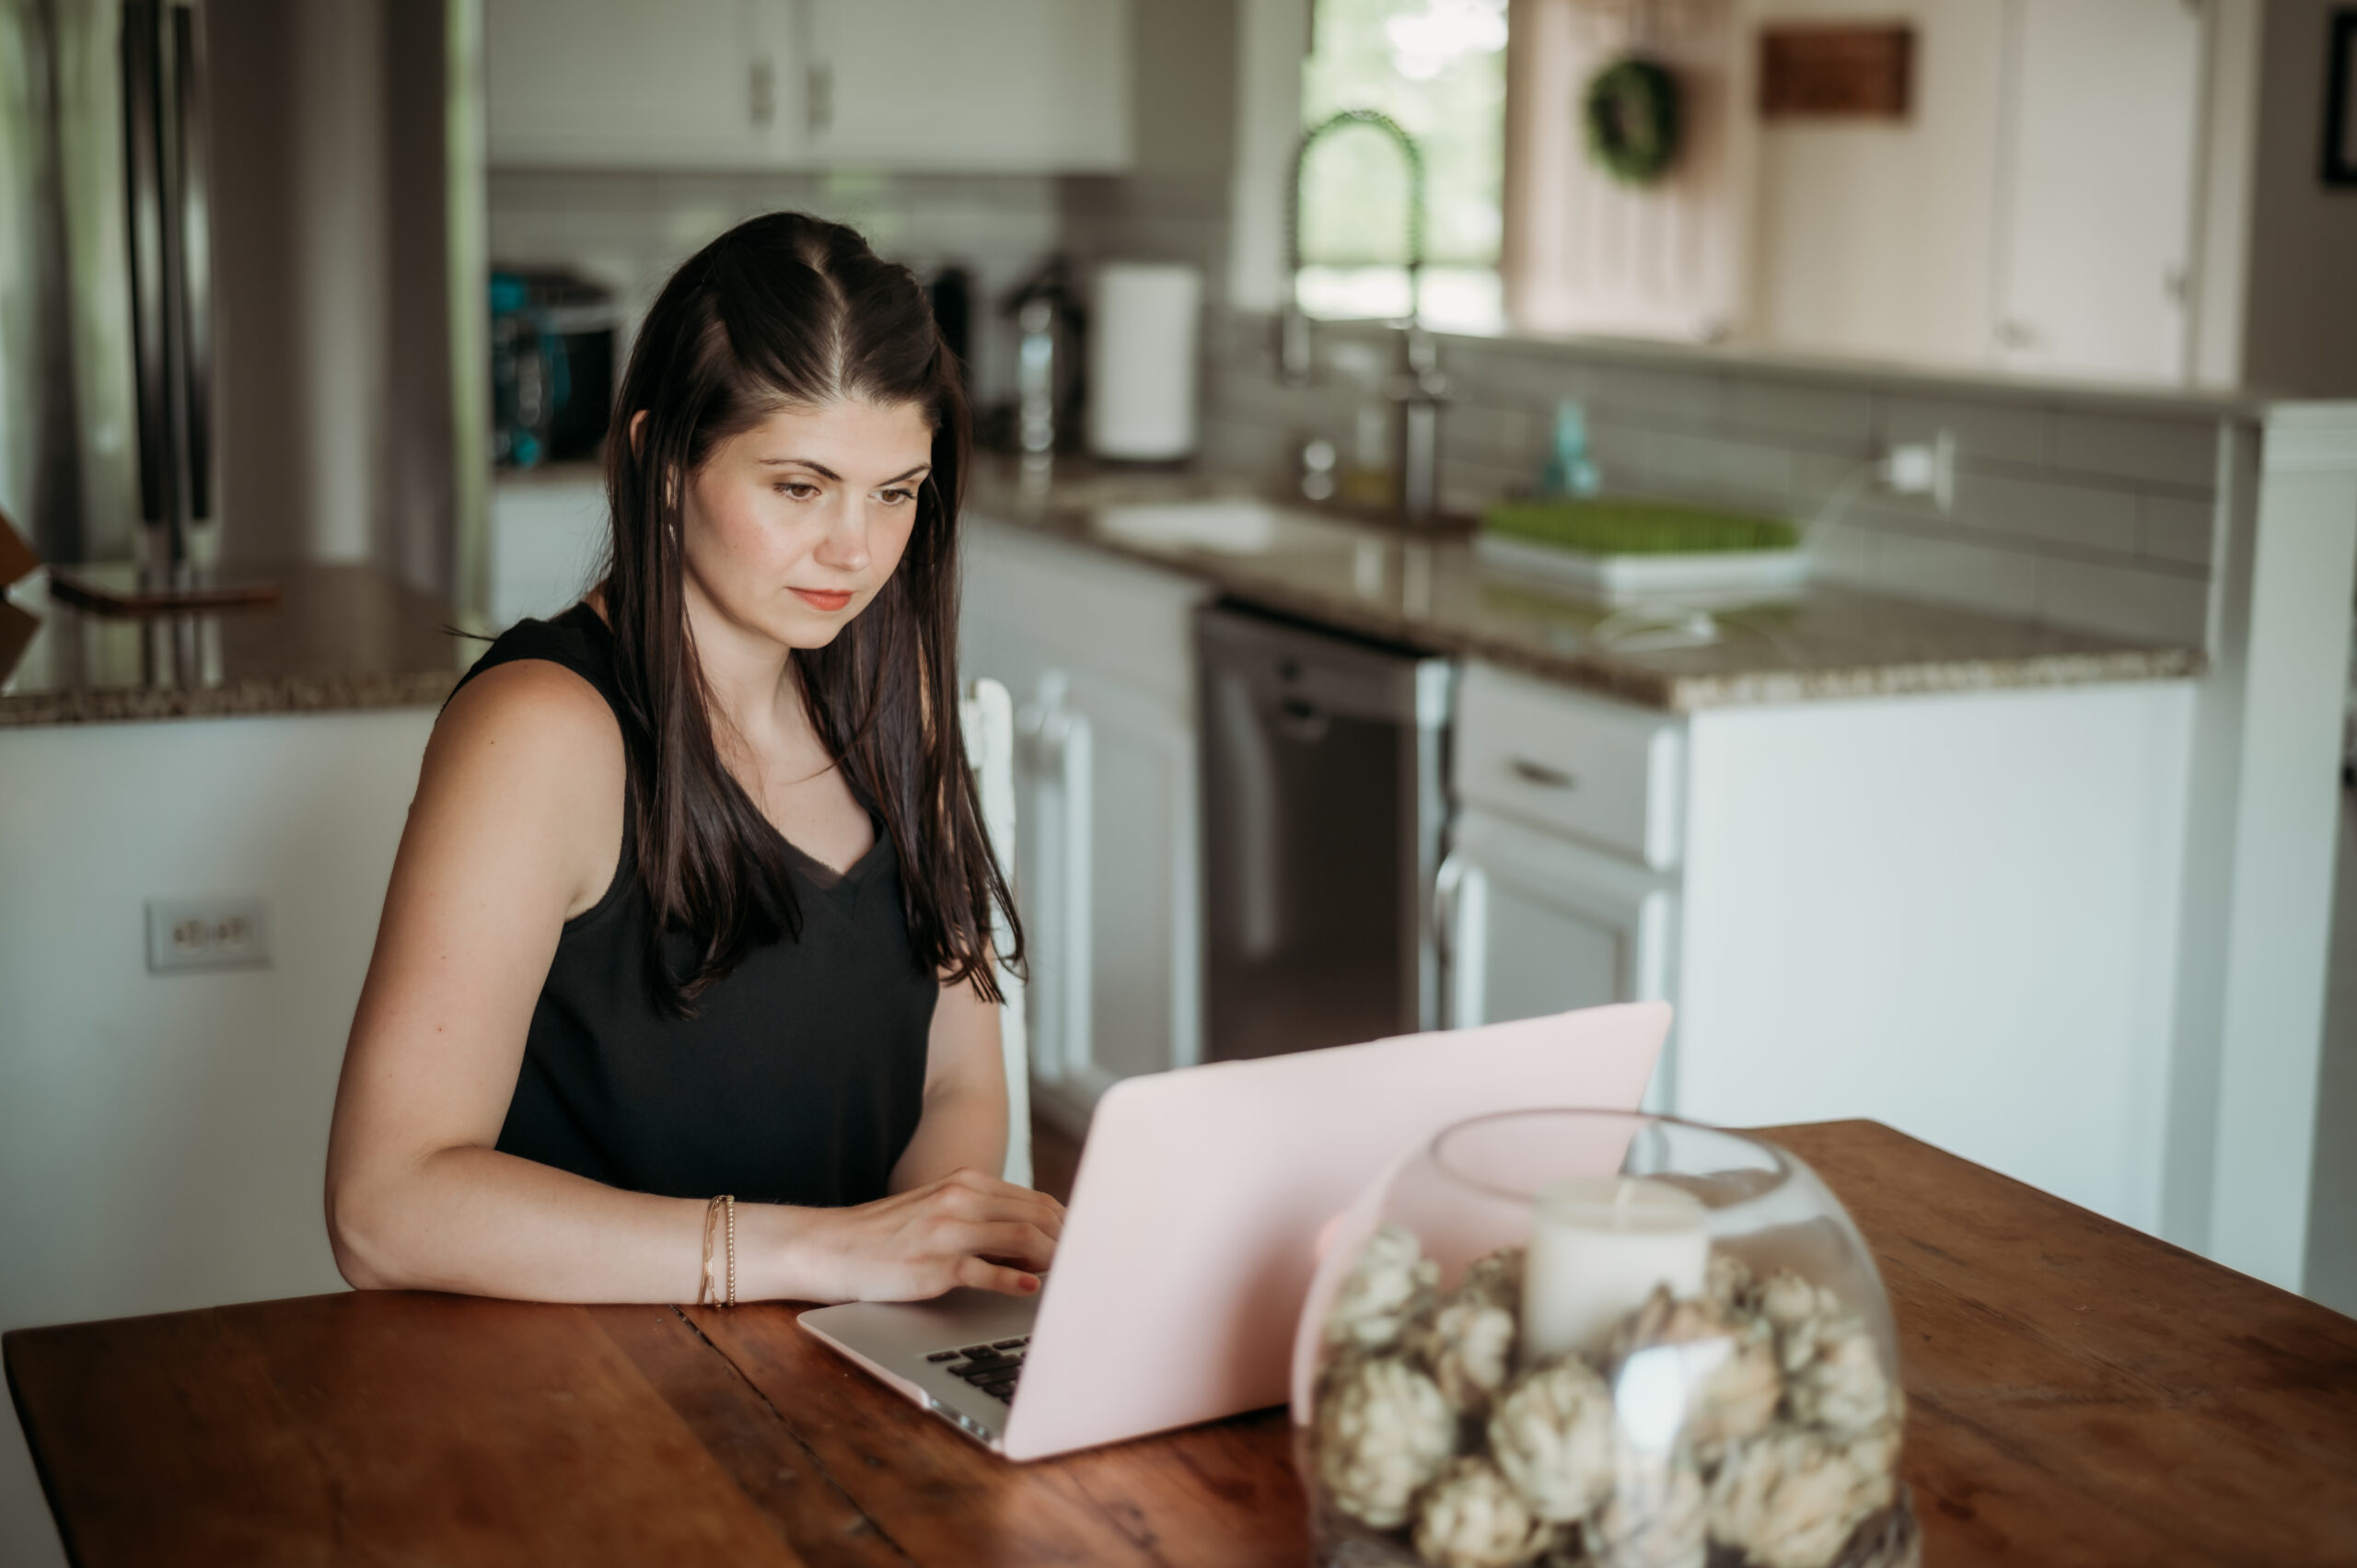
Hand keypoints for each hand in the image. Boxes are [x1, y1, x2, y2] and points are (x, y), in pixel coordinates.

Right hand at [774, 1168, 1064, 1302]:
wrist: (830, 1246)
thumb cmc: (887, 1236)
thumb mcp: (938, 1213)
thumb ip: (982, 1219)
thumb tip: (1034, 1245)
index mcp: (966, 1183)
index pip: (1036, 1200)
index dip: (1068, 1224)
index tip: (1089, 1244)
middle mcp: (960, 1199)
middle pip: (1036, 1215)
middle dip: (1070, 1241)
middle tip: (1093, 1264)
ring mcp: (946, 1230)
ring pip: (1019, 1237)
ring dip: (1053, 1258)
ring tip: (1073, 1276)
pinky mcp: (931, 1264)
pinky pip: (981, 1269)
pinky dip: (1011, 1278)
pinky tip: (1030, 1288)